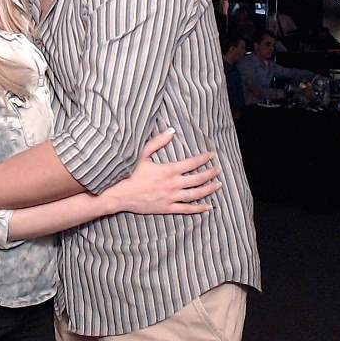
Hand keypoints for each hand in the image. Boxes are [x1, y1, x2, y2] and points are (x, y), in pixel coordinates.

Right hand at [101, 129, 221, 214]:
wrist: (121, 195)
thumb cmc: (130, 173)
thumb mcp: (142, 154)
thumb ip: (158, 142)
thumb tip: (171, 130)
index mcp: (168, 170)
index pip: (192, 163)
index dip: (203, 158)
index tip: (211, 155)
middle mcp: (173, 184)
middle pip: (198, 179)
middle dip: (210, 173)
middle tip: (218, 169)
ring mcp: (171, 197)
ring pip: (196, 194)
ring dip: (209, 189)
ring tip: (218, 184)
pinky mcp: (168, 208)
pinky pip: (187, 209)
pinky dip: (199, 208)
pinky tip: (208, 206)